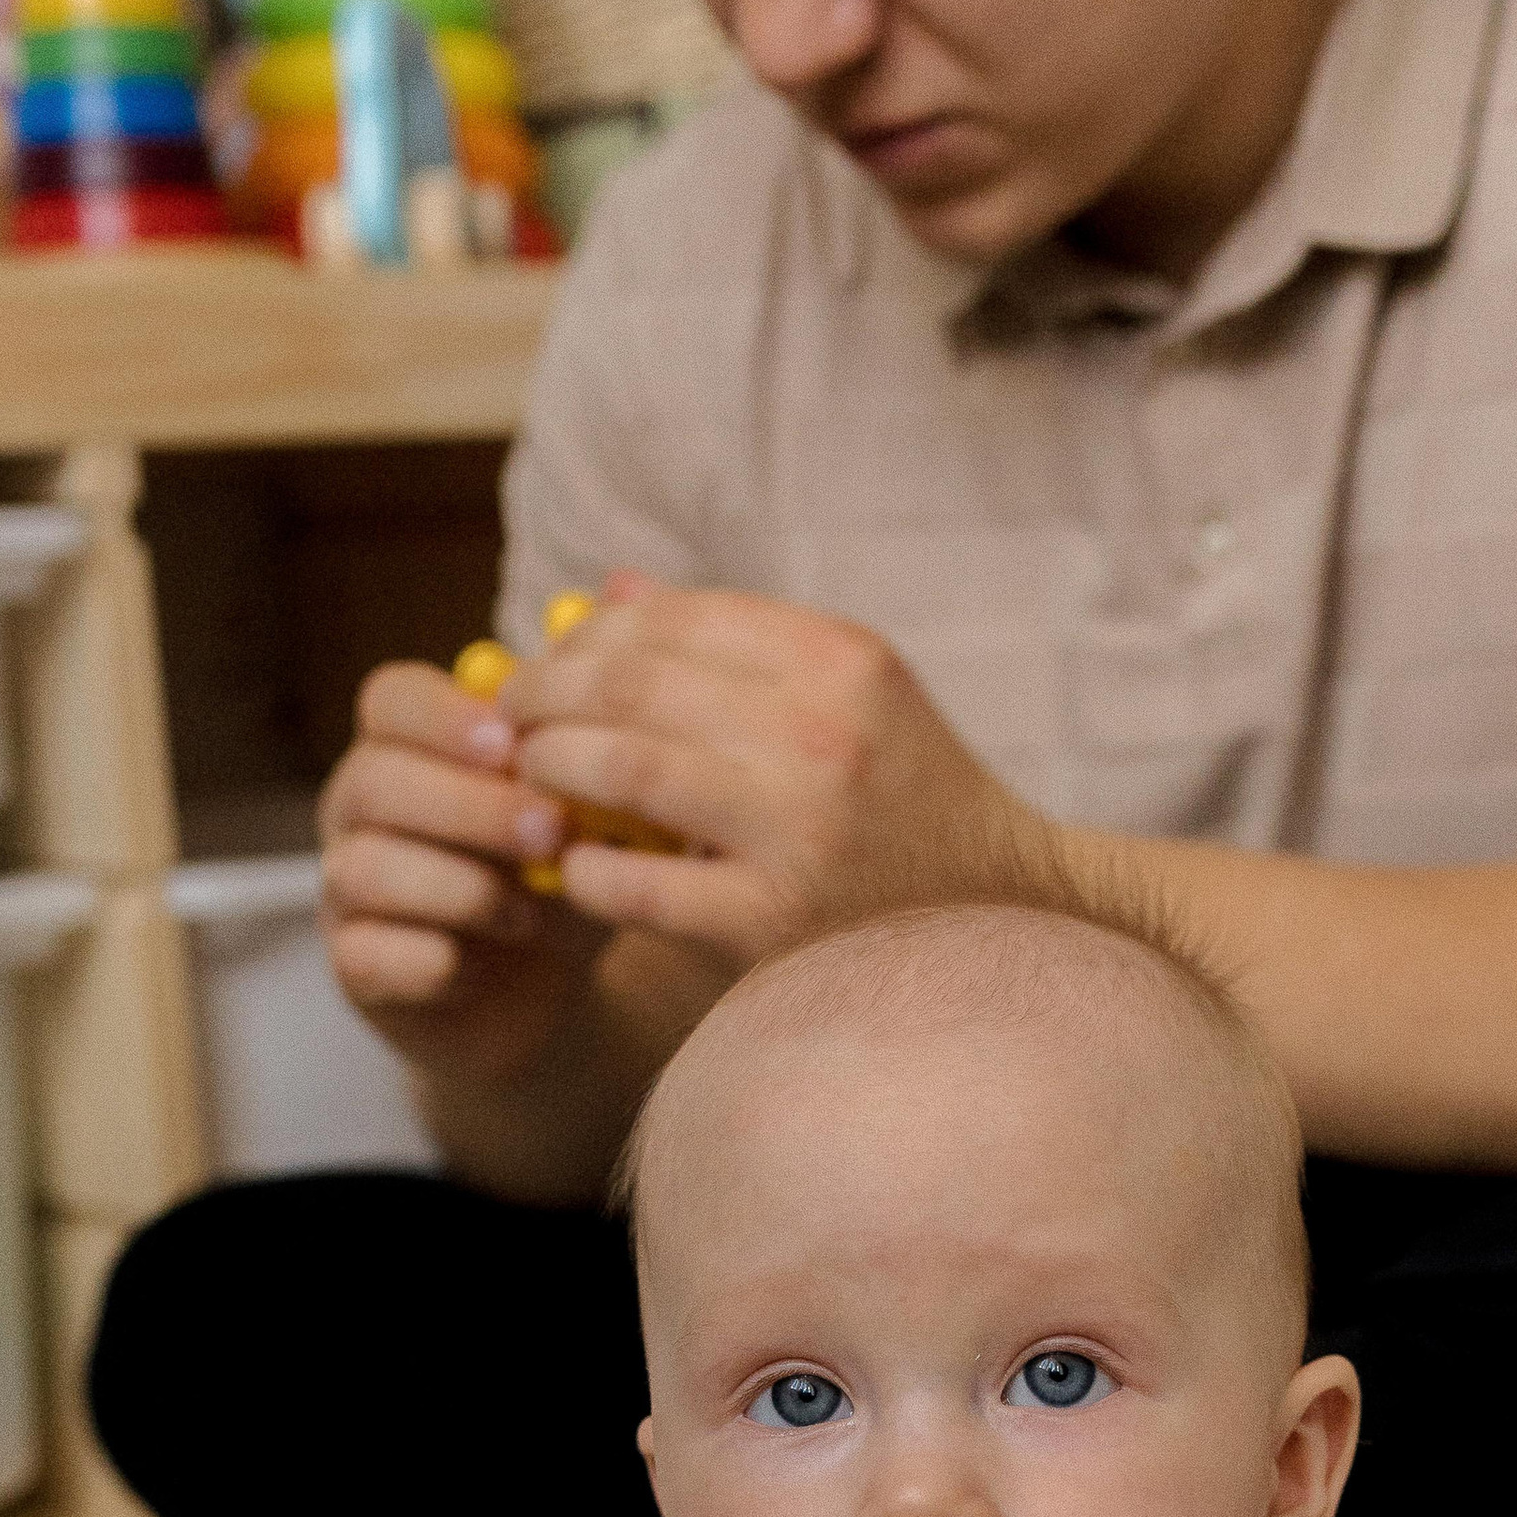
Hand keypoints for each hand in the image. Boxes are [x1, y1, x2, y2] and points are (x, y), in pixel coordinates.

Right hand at [317, 660, 609, 1093]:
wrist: (555, 994)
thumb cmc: (565, 871)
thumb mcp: (594, 792)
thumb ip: (598, 705)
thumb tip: (623, 588)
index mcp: (411, 747)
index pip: (391, 698)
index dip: (444, 715)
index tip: (512, 741)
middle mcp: (362, 808)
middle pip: (374, 778)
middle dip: (468, 804)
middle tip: (551, 830)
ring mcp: (347, 890)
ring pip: (363, 868)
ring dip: (460, 886)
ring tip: (534, 912)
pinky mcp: (356, 969)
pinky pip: (368, 955)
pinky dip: (432, 960)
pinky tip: (482, 966)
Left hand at [493, 576, 1053, 967]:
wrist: (1005, 924)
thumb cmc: (908, 803)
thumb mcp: (853, 698)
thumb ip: (738, 644)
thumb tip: (611, 592)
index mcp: (844, 664)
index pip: (675, 618)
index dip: (589, 632)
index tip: (552, 657)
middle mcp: (825, 738)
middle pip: (633, 682)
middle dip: (545, 690)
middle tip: (510, 713)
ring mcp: (798, 834)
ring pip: (623, 768)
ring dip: (550, 765)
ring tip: (528, 774)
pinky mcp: (770, 924)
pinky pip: (631, 883)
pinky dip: (581, 868)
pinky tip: (575, 864)